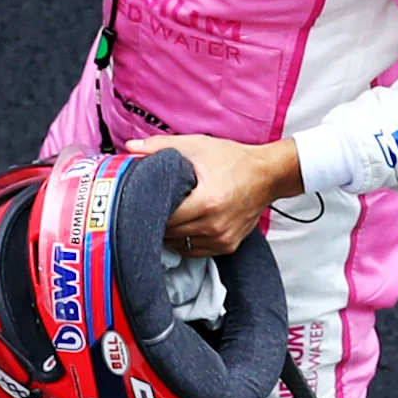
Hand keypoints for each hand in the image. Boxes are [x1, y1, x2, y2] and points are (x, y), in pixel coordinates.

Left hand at [124, 134, 300, 255]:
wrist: (268, 175)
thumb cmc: (233, 160)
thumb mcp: (196, 146)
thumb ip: (160, 147)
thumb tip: (130, 148)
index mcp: (208, 201)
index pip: (165, 217)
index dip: (148, 210)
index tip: (139, 202)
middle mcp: (216, 225)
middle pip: (170, 233)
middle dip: (156, 221)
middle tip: (147, 209)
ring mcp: (223, 238)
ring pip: (180, 245)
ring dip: (169, 234)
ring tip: (165, 216)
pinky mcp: (228, 245)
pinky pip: (195, 250)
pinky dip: (184, 241)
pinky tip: (181, 226)